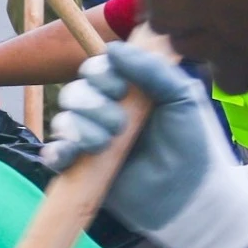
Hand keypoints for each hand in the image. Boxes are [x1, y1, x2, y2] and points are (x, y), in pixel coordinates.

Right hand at [42, 43, 247, 247]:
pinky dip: (57, 150)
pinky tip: (71, 154)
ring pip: (64, 120)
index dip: (102, 75)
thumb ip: (153, 69)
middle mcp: (106, 112)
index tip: (123, 91)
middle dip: (93, 104)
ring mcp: (92, 141)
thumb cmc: (193, 145)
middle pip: (75, 92)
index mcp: (129, 92)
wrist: (191, 197)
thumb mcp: (182, 98)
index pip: (97, 70)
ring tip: (105, 144)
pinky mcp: (82, 170)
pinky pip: (55, 153)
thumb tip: (113, 49)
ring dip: (80, 128)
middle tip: (120, 124)